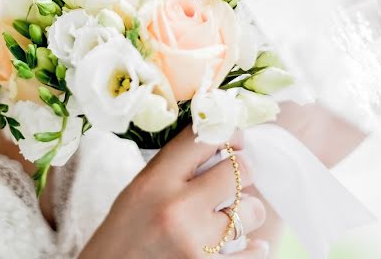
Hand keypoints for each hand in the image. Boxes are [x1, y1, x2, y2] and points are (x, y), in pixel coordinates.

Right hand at [80, 127, 267, 258]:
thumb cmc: (125, 231)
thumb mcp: (140, 190)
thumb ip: (175, 168)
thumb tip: (222, 145)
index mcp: (155, 181)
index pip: (204, 139)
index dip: (228, 133)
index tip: (235, 139)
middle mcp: (177, 208)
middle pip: (239, 170)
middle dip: (242, 173)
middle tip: (233, 181)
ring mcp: (195, 243)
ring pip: (252, 210)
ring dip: (246, 213)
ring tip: (229, 218)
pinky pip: (255, 252)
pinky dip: (254, 248)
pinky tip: (249, 245)